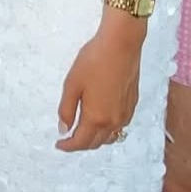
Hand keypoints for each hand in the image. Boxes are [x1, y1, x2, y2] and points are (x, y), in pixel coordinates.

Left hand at [55, 18, 142, 151]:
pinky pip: (119, 127)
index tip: (59, 144)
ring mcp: (125, 114)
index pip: (80, 142)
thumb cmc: (94, 60)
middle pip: (96, 143)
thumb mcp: (72, 84)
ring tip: (83, 131)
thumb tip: (64, 129)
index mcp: (96, 118)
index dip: (68, 146)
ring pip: (109, 137)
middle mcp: (113, 121)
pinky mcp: (132, 105)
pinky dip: (108, 130)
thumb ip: (66, 110)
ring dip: (95, 139)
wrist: (121, 45)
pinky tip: (101, 120)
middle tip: (68, 138)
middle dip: (81, 144)